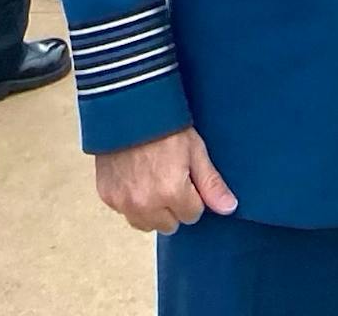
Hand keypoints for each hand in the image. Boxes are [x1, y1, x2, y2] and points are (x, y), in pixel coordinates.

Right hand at [94, 127, 236, 233]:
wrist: (127, 112)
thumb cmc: (165, 129)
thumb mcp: (195, 151)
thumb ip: (211, 184)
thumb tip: (229, 208)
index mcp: (171, 193)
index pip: (192, 216)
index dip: (194, 197)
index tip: (188, 179)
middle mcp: (145, 204)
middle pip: (169, 225)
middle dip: (174, 208)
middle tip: (171, 179)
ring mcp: (123, 203)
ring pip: (146, 224)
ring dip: (153, 211)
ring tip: (154, 182)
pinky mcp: (108, 197)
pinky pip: (126, 213)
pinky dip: (133, 203)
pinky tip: (137, 180)